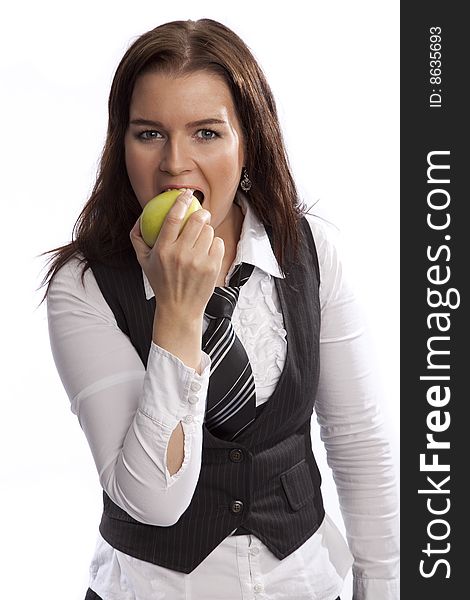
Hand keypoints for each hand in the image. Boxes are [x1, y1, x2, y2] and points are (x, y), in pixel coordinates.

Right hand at [130, 189, 224, 321]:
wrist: (179, 308)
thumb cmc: (160, 282)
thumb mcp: (143, 262)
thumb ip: (138, 238)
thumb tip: (140, 215)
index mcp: (163, 251)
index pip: (173, 219)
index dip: (181, 202)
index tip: (185, 194)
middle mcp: (181, 255)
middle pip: (197, 221)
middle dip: (201, 212)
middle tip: (202, 213)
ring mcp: (198, 262)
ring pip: (209, 232)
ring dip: (207, 230)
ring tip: (202, 237)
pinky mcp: (213, 268)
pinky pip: (218, 244)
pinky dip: (214, 244)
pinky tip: (209, 248)